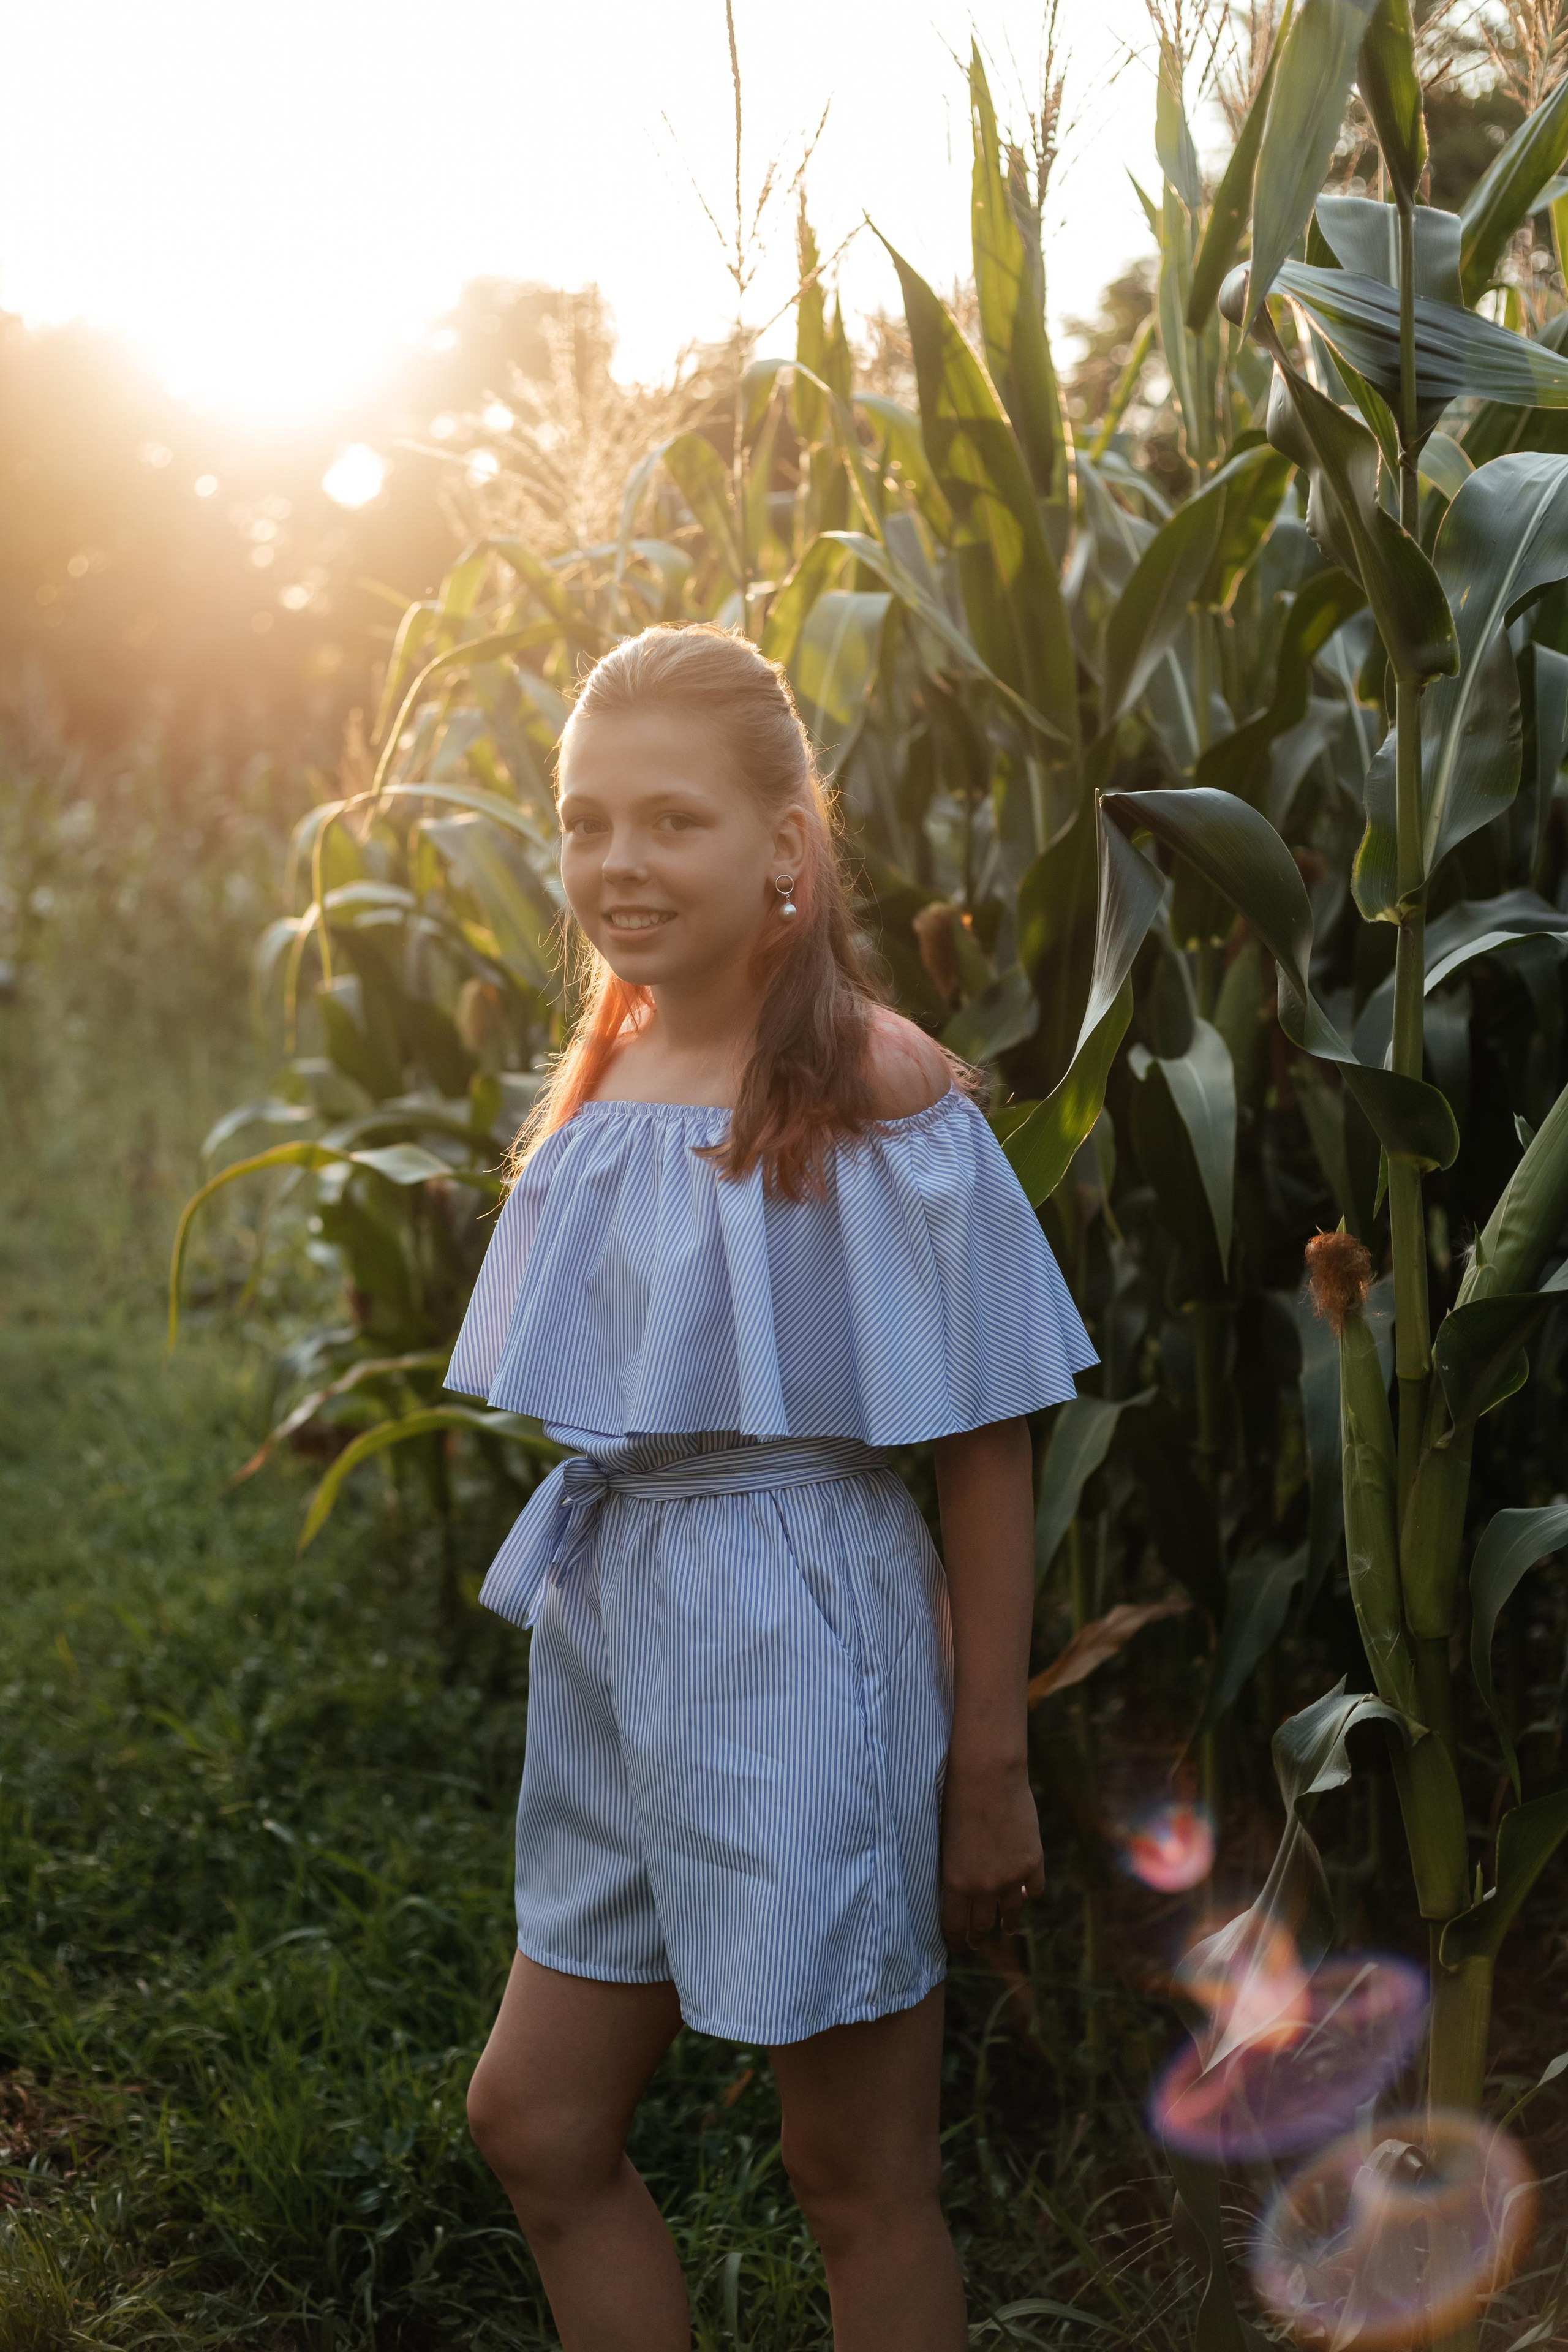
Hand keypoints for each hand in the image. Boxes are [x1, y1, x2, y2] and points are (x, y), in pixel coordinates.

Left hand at [939, 1757, 1044, 1947]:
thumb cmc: (955, 1800)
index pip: (953, 1925)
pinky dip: (1031, 1893)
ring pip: (1011, 1915)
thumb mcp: (944, 1841)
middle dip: (978, 1937)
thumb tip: (955, 1889)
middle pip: (982, 1925)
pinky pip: (1035, 1890)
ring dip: (1009, 1924)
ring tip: (1008, 1929)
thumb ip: (952, 1868)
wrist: (987, 1776)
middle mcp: (983, 1887)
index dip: (955, 1940)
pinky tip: (1028, 1894)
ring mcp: (1011, 1877)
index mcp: (954, 1882)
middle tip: (977, 1942)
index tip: (956, 1947)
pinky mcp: (1033, 1862)